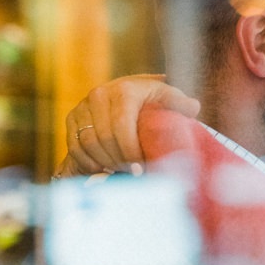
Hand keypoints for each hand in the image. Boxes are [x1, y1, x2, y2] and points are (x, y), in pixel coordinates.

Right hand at [59, 75, 201, 176]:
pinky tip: (104, 169)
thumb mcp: (167, 98)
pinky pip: (75, 147)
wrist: (125, 93)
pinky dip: (89, 163)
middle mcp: (99, 94)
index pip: (121, 126)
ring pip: (88, 144)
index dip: (130, 152)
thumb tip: (192, 108)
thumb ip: (180, 104)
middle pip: (103, 138)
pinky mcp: (71, 118)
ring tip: (121, 172)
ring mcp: (82, 106)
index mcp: (124, 90)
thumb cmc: (151, 100)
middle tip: (133, 174)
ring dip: (105, 163)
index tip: (141, 169)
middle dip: (119, 161)